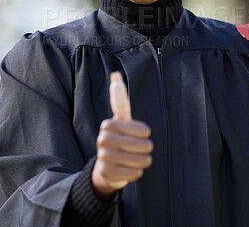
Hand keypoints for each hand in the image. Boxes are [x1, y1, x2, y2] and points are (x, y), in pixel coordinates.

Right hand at [92, 72, 152, 199]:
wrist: (105, 167)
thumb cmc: (118, 138)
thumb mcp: (120, 119)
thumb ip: (119, 99)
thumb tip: (115, 74)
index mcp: (108, 124)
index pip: (143, 130)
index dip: (145, 134)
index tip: (140, 134)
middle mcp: (103, 139)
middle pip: (143, 146)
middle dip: (146, 149)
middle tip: (139, 149)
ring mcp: (103, 157)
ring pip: (140, 161)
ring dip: (142, 161)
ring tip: (136, 159)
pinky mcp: (107, 173)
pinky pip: (134, 173)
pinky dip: (136, 172)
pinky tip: (129, 169)